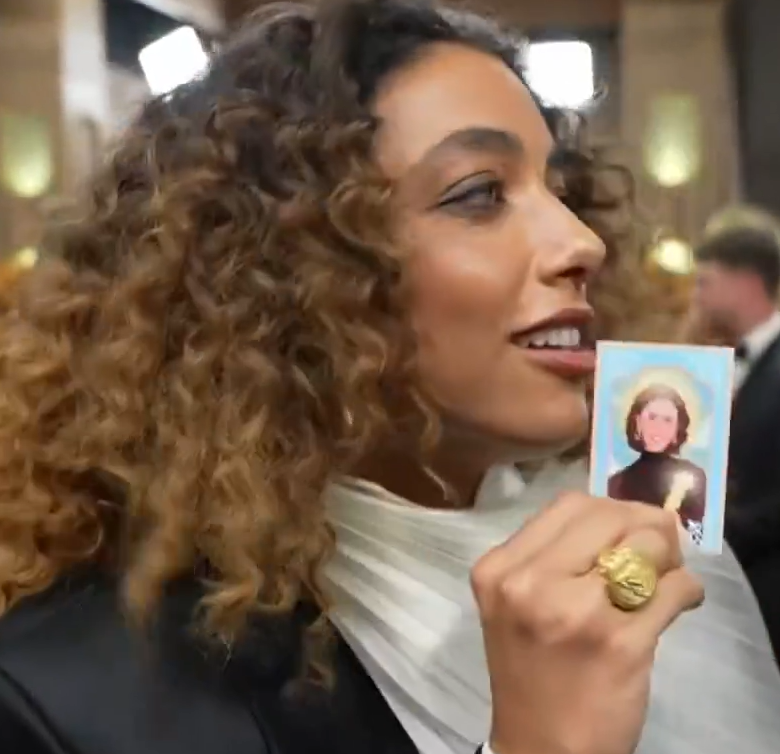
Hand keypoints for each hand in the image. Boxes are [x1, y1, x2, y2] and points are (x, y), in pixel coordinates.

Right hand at [472, 492, 702, 753]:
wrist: (541, 745)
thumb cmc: (531, 668)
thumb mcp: (517, 600)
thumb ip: (555, 554)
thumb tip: (628, 515)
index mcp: (500, 569)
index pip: (570, 504)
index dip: (610, 509)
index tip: (628, 528)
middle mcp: (530, 584)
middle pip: (608, 516)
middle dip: (645, 526)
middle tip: (656, 550)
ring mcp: (575, 613)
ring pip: (646, 545)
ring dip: (668, 557)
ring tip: (662, 579)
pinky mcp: (620, 644)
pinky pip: (673, 589)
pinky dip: (686, 590)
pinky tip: (678, 603)